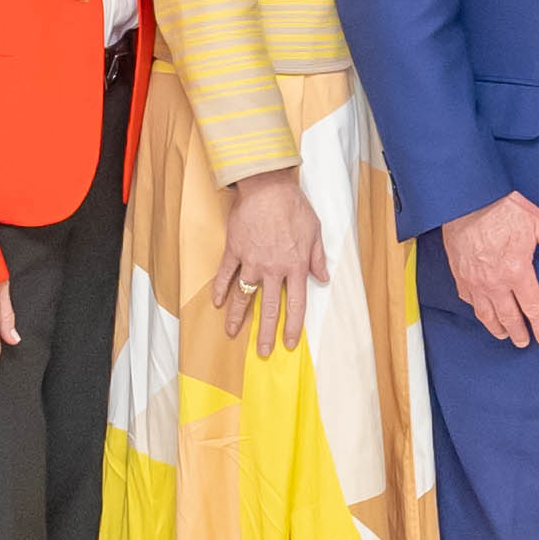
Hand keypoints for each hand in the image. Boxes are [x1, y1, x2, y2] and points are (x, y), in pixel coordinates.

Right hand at [216, 170, 329, 365]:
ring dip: (237, 316)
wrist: (268, 187)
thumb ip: (318, 257)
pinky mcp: (235, 250)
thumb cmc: (294, 206)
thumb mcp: (315, 231)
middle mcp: (273, 269)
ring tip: (231, 333)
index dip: (292, 327)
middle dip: (265, 333)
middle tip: (262, 352)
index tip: (289, 343)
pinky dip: (220, 289)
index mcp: (295, 266)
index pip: (296, 305)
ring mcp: (251, 261)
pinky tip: (215, 302)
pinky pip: (225, 274)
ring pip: (244, 295)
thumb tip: (323, 277)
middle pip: (269, 308)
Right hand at [436, 191, 538, 348]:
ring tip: (503, 335)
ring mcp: (474, 281)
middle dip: (518, 333)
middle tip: (524, 342)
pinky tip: (482, 312)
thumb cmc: (503, 208)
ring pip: (486, 314)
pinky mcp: (459, 274)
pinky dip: (477, 311)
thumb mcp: (538, 223)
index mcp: (517, 271)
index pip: (533, 308)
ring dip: (496, 328)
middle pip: (508, 317)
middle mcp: (495, 282)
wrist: (466, 199)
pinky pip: (468, 300)